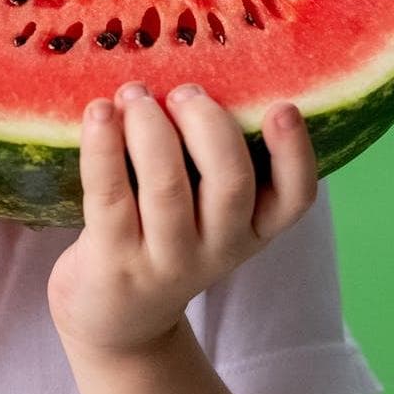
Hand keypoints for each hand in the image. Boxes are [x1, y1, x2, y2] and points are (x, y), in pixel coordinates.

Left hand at [48, 80, 319, 357]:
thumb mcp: (208, 213)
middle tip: (184, 91)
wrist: (116, 319)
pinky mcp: (114, 261)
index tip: (282, 107)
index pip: (295, 198)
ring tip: (133, 94)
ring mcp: (165, 260)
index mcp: (253, 230)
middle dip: (207, 125)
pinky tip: (98, 113)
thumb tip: (196, 74)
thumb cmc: (166, 238)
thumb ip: (215, 159)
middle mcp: (218, 249)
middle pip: (230, 184)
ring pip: (168, 189)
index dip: (295, 153)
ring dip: (150, 129)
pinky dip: (103, 148)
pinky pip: (110, 196)